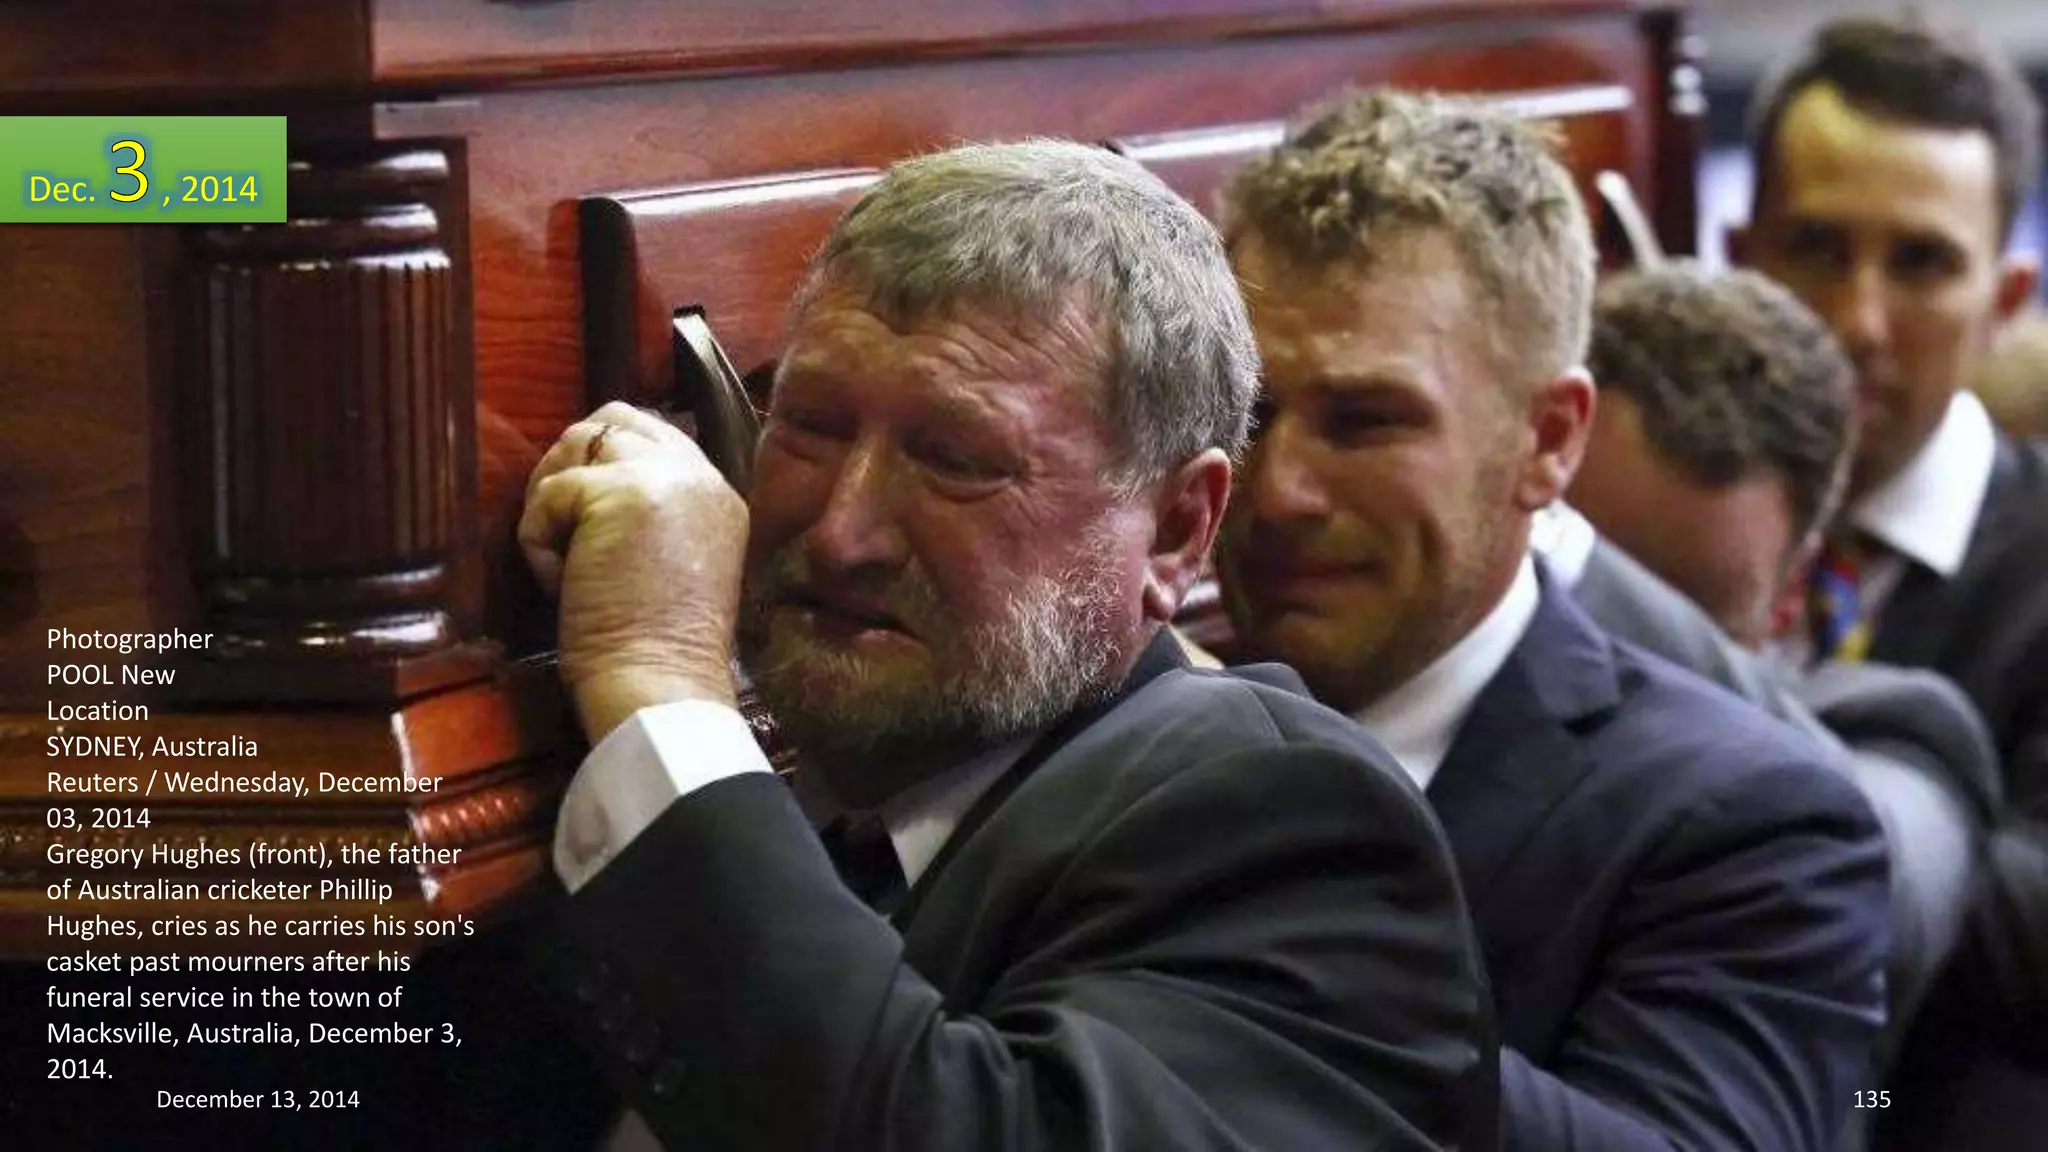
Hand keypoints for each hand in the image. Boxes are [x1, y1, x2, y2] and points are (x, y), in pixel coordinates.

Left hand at [518, 402, 747, 741]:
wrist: (660, 685)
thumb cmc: (655, 651)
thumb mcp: (670, 565)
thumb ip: (649, 515)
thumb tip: (585, 487)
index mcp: (718, 496)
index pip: (655, 437)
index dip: (605, 464)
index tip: (583, 521)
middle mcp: (700, 476)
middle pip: (617, 420)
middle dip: (573, 463)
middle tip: (559, 525)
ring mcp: (665, 479)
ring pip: (580, 442)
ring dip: (554, 498)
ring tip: (562, 559)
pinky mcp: (620, 494)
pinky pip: (550, 493)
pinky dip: (537, 538)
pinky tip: (559, 583)